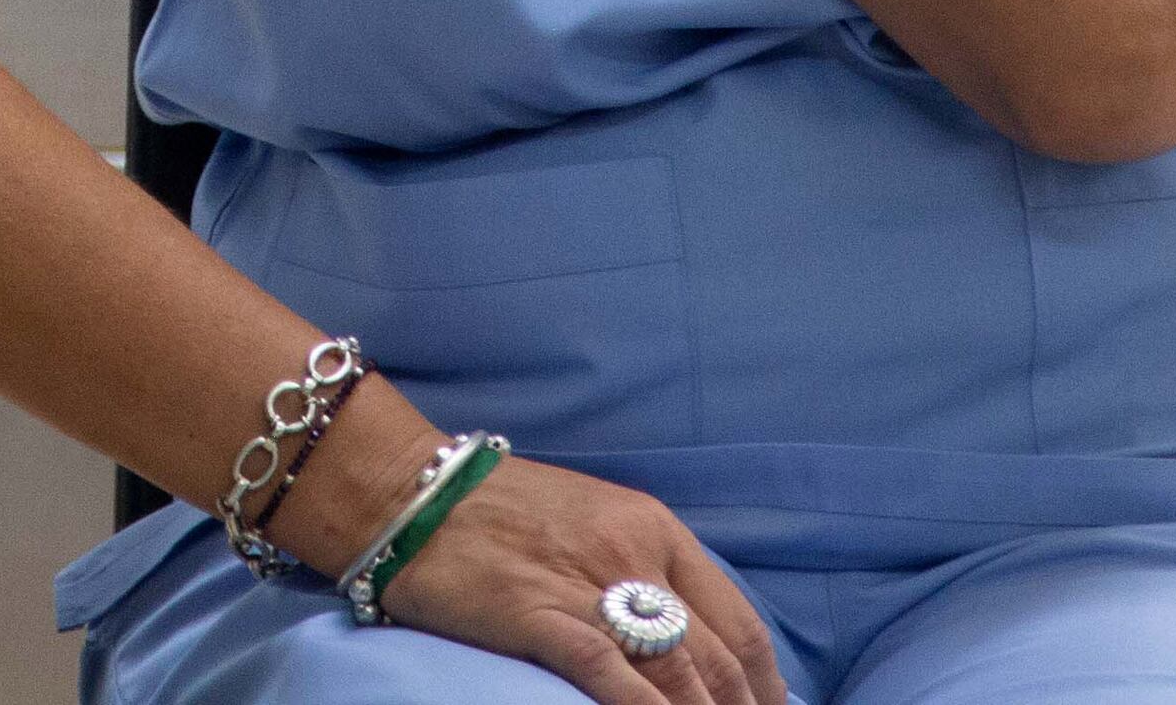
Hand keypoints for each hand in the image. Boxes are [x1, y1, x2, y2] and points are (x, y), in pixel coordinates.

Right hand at [367, 457, 786, 704]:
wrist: (410, 491)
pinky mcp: (538, 613)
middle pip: (716, 656)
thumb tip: (689, 637)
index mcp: (654, 528)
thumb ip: (644, 568)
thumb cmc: (499, 509)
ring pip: (676, 669)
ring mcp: (586, 583)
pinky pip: (610, 671)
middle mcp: (633, 553)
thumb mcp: (594, 519)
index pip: (737, 622)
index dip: (765, 684)